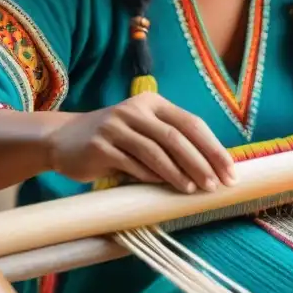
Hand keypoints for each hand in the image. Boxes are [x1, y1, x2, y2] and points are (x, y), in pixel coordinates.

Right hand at [46, 92, 236, 193]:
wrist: (62, 139)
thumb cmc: (114, 140)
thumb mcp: (142, 132)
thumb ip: (170, 142)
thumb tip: (212, 168)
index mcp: (153, 103)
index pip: (191, 123)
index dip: (213, 147)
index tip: (230, 171)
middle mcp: (136, 109)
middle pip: (177, 136)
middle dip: (201, 162)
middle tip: (217, 185)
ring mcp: (117, 126)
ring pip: (156, 151)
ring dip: (178, 173)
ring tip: (193, 190)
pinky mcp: (101, 145)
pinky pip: (132, 163)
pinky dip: (151, 177)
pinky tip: (163, 189)